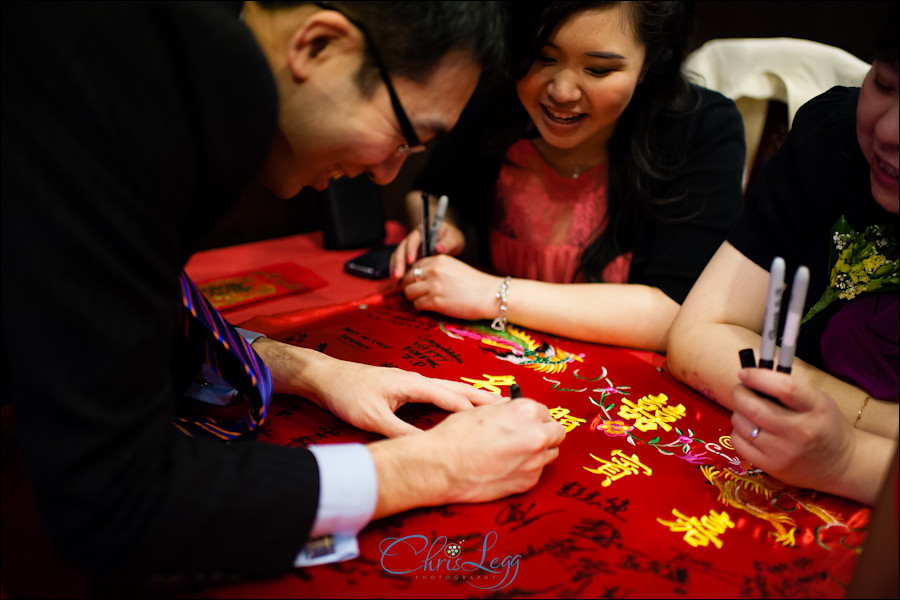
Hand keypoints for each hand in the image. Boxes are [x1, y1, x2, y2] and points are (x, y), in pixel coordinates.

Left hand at [310, 358, 500, 436]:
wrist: (327, 377)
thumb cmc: (349, 395)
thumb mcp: (373, 418)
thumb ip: (401, 433)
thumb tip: (427, 448)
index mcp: (414, 385)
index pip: (453, 399)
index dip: (476, 413)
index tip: (500, 424)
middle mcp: (418, 380)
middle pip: (459, 389)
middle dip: (484, 400)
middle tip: (511, 411)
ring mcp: (413, 382)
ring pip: (451, 389)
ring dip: (473, 398)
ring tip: (496, 409)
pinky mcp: (406, 387)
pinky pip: (440, 393)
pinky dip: (457, 399)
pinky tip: (462, 409)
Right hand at [368, 397, 566, 516]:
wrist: (441, 466)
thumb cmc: (456, 435)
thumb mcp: (482, 409)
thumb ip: (507, 409)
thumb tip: (516, 410)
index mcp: (526, 411)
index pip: (545, 412)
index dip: (533, 417)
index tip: (525, 423)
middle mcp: (537, 435)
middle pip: (557, 433)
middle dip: (544, 433)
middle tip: (526, 437)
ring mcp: (535, 461)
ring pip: (550, 454)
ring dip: (537, 452)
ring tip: (513, 453)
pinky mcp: (528, 483)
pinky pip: (536, 472)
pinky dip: (526, 470)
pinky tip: (506, 467)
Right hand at [389, 222, 464, 279]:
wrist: (449, 242)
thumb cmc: (452, 238)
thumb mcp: (454, 239)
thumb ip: (447, 243)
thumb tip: (438, 248)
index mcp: (422, 231)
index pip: (413, 239)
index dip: (410, 250)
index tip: (410, 261)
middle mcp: (413, 239)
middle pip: (401, 249)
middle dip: (398, 262)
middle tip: (398, 275)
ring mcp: (409, 248)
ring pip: (398, 257)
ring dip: (395, 269)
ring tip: (395, 282)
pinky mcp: (408, 257)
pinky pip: (399, 264)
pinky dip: (397, 273)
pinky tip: (397, 284)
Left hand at [400, 254, 500, 320]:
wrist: (490, 295)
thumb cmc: (475, 284)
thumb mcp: (454, 268)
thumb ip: (437, 269)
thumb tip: (420, 278)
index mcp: (439, 260)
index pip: (414, 265)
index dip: (412, 275)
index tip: (416, 283)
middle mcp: (434, 271)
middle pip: (408, 278)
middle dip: (409, 286)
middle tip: (415, 294)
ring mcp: (434, 286)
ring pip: (409, 292)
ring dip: (413, 298)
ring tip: (422, 301)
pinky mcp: (436, 302)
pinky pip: (417, 304)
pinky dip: (420, 307)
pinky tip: (429, 307)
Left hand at [728, 368, 855, 493]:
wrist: (842, 465)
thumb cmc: (825, 425)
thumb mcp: (818, 400)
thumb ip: (790, 388)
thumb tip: (753, 376)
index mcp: (816, 408)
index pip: (785, 388)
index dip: (758, 377)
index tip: (745, 373)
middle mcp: (800, 431)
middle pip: (754, 408)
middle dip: (740, 394)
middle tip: (741, 390)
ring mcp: (784, 452)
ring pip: (742, 424)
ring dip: (739, 412)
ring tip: (748, 411)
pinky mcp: (772, 466)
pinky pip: (739, 443)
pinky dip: (738, 432)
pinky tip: (750, 430)